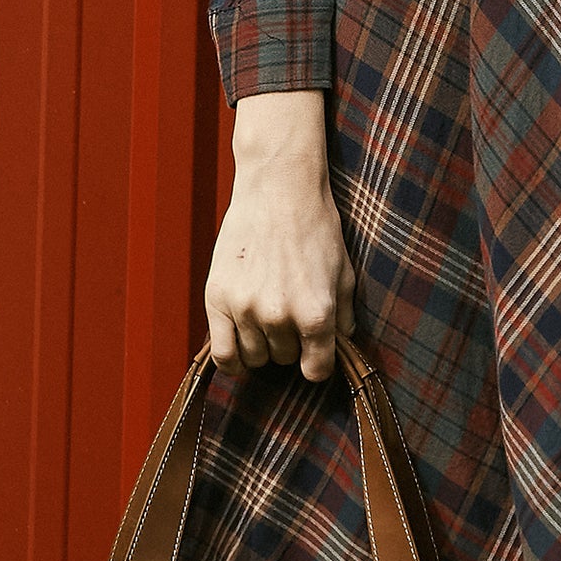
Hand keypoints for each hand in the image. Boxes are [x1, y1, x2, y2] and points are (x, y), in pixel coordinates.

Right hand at [205, 94, 353, 381]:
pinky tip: (241, 354)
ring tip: (267, 318)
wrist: (278, 190)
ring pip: (254, 357)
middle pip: (284, 360)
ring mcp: (245, 308)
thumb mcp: (344, 273)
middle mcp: (280, 316)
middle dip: (291, 344)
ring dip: (262, 345)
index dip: (317, 364)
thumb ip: (343, 317)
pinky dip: (232, 361)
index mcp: (316, 313)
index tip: (314, 355)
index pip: (316, 370)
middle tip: (289, 316)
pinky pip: (222, 354)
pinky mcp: (217, 298)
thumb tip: (340, 347)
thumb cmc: (315, 228)